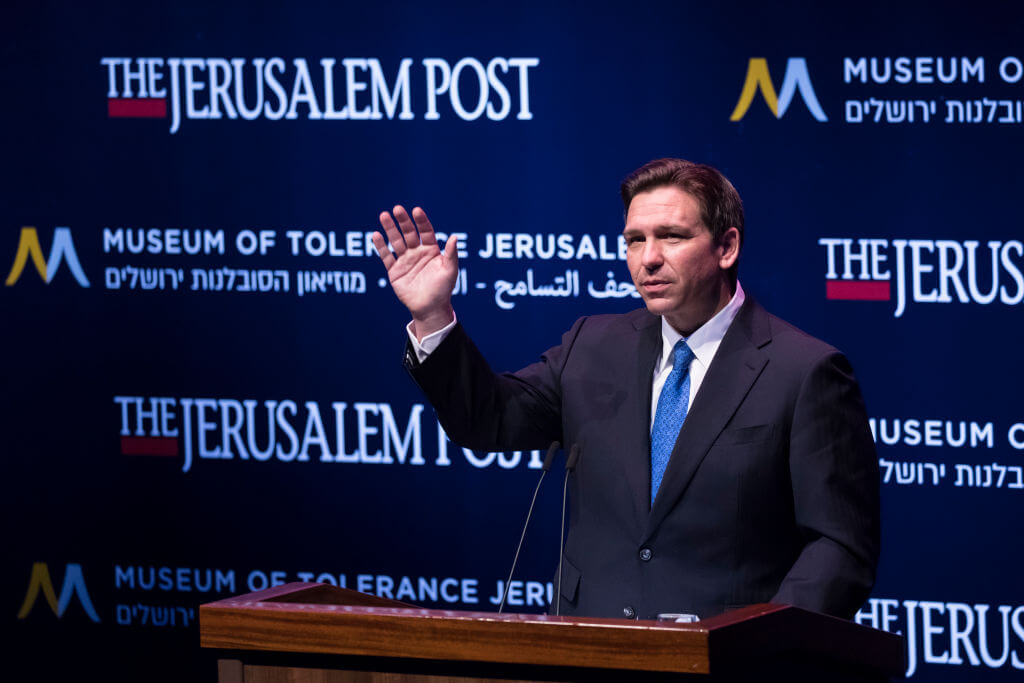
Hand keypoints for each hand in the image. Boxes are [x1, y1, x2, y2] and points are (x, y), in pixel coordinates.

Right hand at [373, 205, 458, 339]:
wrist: (430, 308)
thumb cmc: (443, 289)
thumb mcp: (450, 271)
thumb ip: (451, 254)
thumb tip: (454, 237)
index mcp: (431, 250)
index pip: (425, 231)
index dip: (421, 221)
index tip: (416, 211)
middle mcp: (417, 252)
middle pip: (408, 233)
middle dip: (403, 221)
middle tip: (397, 209)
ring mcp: (405, 260)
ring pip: (396, 241)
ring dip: (390, 229)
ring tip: (383, 215)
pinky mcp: (394, 271)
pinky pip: (386, 256)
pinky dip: (381, 246)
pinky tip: (376, 235)